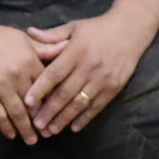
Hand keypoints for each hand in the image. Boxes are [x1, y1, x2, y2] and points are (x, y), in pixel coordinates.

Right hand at [0, 16, 47, 143]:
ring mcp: (2, 87)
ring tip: (32, 141)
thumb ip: (44, 48)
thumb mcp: (23, 38)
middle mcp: (19, 77)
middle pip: (34, 104)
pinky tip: (11, 135)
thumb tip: (67, 47)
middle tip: (48, 134)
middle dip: (41, 121)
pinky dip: (5, 126)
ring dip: (25, 129)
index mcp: (30, 62)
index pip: (47, 87)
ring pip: (18, 113)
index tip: (59, 114)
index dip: (53, 102)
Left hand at [22, 12, 147, 135]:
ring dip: (64, 118)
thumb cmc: (97, 28)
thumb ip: (52, 35)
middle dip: (49, 111)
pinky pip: (97, 106)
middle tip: (36, 125)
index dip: (40, 89)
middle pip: (65, 93)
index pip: (54, 74)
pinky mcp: (114, 87)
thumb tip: (29, 32)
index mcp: (75, 52)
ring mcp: (102, 79)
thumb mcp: (74, 27)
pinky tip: (74, 127)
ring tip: (51, 131)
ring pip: (80, 103)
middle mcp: (88, 67)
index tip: (27, 103)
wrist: (131, 29)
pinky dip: (85, 118)